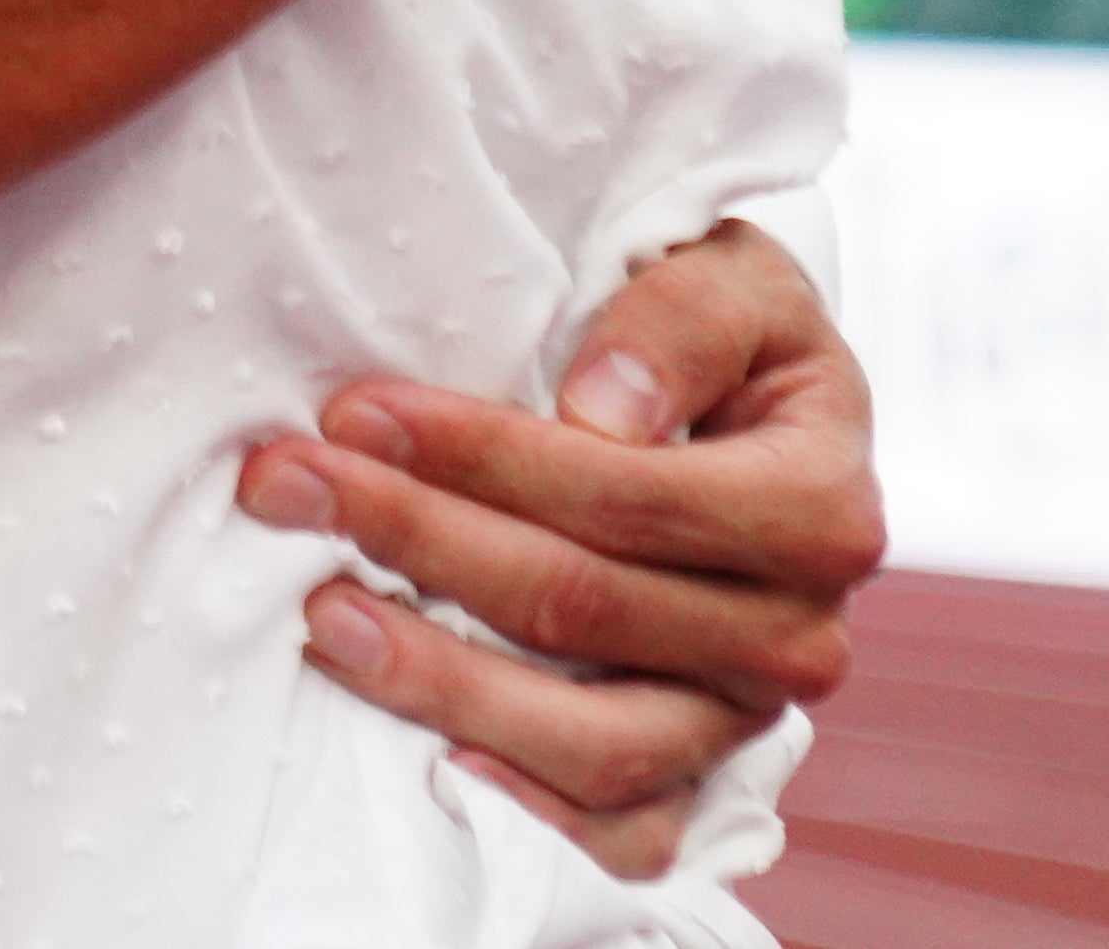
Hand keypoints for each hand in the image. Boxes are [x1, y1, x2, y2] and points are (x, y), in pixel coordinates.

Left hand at [247, 214, 878, 870]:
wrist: (762, 414)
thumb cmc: (723, 334)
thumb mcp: (737, 278)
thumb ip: (684, 316)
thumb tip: (602, 407)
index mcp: (820, 505)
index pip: (629, 496)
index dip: (484, 458)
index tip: (355, 413)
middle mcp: (799, 631)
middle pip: (585, 608)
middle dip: (417, 538)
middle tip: (287, 485)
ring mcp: (748, 715)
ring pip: (602, 744)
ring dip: (446, 682)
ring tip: (322, 613)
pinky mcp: (706, 773)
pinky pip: (631, 830)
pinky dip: (538, 807)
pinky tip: (435, 756)